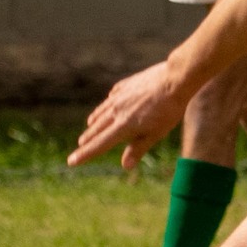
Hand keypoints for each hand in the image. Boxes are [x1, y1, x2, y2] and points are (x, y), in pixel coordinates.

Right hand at [69, 62, 187, 168]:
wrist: (174, 79)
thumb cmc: (169, 109)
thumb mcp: (156, 133)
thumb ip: (138, 148)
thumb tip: (125, 166)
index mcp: (123, 125)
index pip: (99, 144)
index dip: (85, 154)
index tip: (71, 161)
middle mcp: (116, 110)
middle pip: (97, 128)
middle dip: (88, 138)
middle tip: (80, 145)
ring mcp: (119, 96)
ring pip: (102, 112)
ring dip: (95, 121)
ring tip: (90, 125)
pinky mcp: (125, 85)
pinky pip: (111, 98)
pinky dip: (107, 105)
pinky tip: (108, 105)